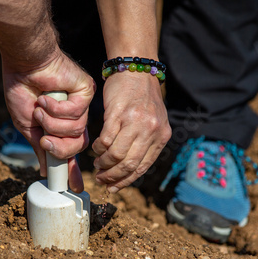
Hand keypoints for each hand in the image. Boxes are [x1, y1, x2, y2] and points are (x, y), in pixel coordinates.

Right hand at [1, 49, 94, 192]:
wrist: (23, 64)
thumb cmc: (23, 90)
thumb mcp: (28, 126)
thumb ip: (40, 147)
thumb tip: (45, 171)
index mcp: (62, 126)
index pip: (72, 151)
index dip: (73, 169)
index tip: (75, 187)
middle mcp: (75, 117)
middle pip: (77, 145)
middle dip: (58, 145)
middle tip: (43, 135)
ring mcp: (83, 106)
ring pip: (76, 130)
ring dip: (52, 122)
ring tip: (41, 106)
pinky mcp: (87, 92)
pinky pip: (76, 113)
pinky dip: (57, 108)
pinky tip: (48, 96)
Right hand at [92, 72, 171, 192]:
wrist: (136, 71)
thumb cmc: (143, 98)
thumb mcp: (154, 121)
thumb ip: (147, 142)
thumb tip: (129, 168)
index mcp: (161, 136)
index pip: (143, 166)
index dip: (126, 181)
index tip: (114, 187)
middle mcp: (151, 130)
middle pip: (129, 164)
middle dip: (113, 176)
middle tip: (102, 179)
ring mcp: (135, 122)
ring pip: (116, 154)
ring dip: (104, 164)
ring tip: (97, 164)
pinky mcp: (118, 114)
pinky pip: (106, 139)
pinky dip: (99, 148)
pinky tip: (96, 149)